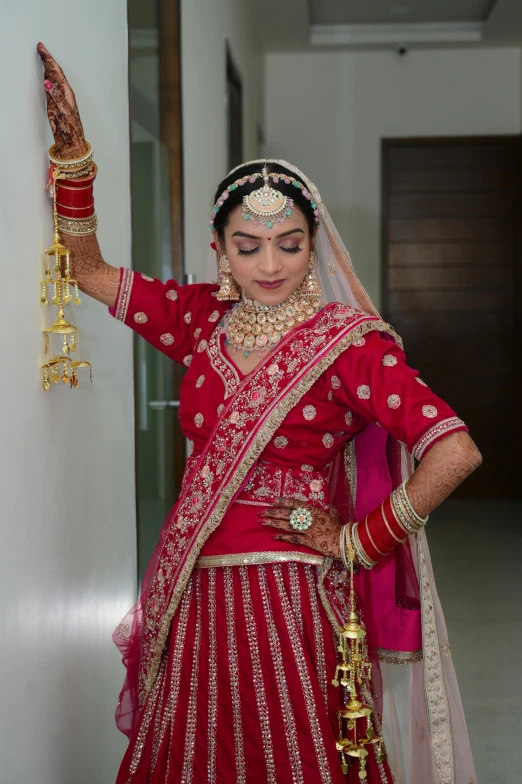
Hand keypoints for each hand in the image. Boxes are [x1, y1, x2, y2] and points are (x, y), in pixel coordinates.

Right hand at [37, 42, 86, 157]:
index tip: (42, 49)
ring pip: (52, 79)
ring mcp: (58, 99)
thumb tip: (48, 82)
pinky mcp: (54, 106)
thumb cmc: (72, 130)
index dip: (49, 60)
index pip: (57, 72)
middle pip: (54, 73)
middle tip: (41, 47)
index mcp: (67, 93)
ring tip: (42, 56)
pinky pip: (49, 89)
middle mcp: (63, 94)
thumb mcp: (65, 112)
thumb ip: (56, 97)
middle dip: (48, 60)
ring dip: (47, 68)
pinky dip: (46, 80)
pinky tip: (44, 75)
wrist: (72, 143)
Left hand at [258, 498, 342, 558]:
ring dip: (273, 523)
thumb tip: (330, 506)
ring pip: (287, 525)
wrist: (345, 542)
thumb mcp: (334, 516)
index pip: (294, 503)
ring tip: (262, 522)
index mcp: (314, 510)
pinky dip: (283, 537)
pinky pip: (293, 538)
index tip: (271, 500)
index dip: (282, 501)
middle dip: (272, 513)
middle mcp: (309, 518)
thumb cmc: (340, 528)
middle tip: (260, 512)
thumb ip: (330, 510)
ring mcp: (308, 530)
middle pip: (287, 514)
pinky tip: (274, 536)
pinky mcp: (308, 541)